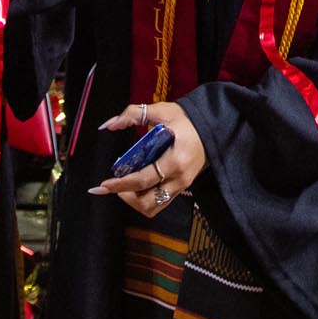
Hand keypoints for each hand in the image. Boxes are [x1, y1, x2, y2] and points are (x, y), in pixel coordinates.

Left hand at [91, 99, 206, 218]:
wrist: (212, 128)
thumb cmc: (187, 120)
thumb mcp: (162, 110)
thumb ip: (133, 114)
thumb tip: (110, 124)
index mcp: (175, 161)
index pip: (144, 179)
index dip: (122, 184)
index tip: (105, 185)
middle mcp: (179, 179)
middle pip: (147, 202)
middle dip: (126, 196)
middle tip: (114, 184)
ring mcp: (182, 186)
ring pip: (153, 207)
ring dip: (135, 201)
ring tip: (125, 186)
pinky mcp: (181, 188)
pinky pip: (160, 202)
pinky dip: (145, 199)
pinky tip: (137, 186)